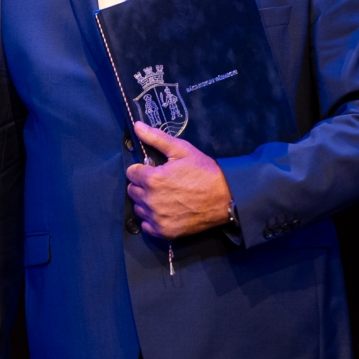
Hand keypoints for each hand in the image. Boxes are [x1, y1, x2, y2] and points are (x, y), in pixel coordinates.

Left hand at [127, 122, 233, 238]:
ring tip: (164, 197)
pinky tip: (165, 211)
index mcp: (152, 179)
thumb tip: (136, 125)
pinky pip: (146, 226)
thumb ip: (156, 138)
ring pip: (138, 208)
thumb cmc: (204, 171)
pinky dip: (152, 219)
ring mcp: (157, 218)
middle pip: (132, 191)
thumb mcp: (182, 150)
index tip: (154, 170)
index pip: (131, 173)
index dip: (142, 169)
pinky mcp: (164, 232)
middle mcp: (150, 200)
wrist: (226, 198)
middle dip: (142, 185)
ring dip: (146, 202)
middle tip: (160, 183)